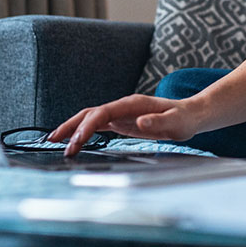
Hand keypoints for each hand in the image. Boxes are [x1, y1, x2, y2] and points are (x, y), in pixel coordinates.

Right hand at [48, 94, 196, 155]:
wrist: (192, 114)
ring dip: (73, 128)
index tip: (76, 142)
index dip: (87, 127)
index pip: (103, 113)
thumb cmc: (185, 118)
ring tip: (54, 141)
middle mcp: (124, 106)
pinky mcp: (123, 121)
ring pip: (91, 118)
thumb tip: (139, 122)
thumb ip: (158, 122)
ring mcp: (122, 113)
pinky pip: (99, 124)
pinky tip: (74, 140)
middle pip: (91, 113)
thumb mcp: (176, 122)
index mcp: (133, 104)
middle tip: (53, 142)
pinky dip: (84, 131)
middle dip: (71, 125)